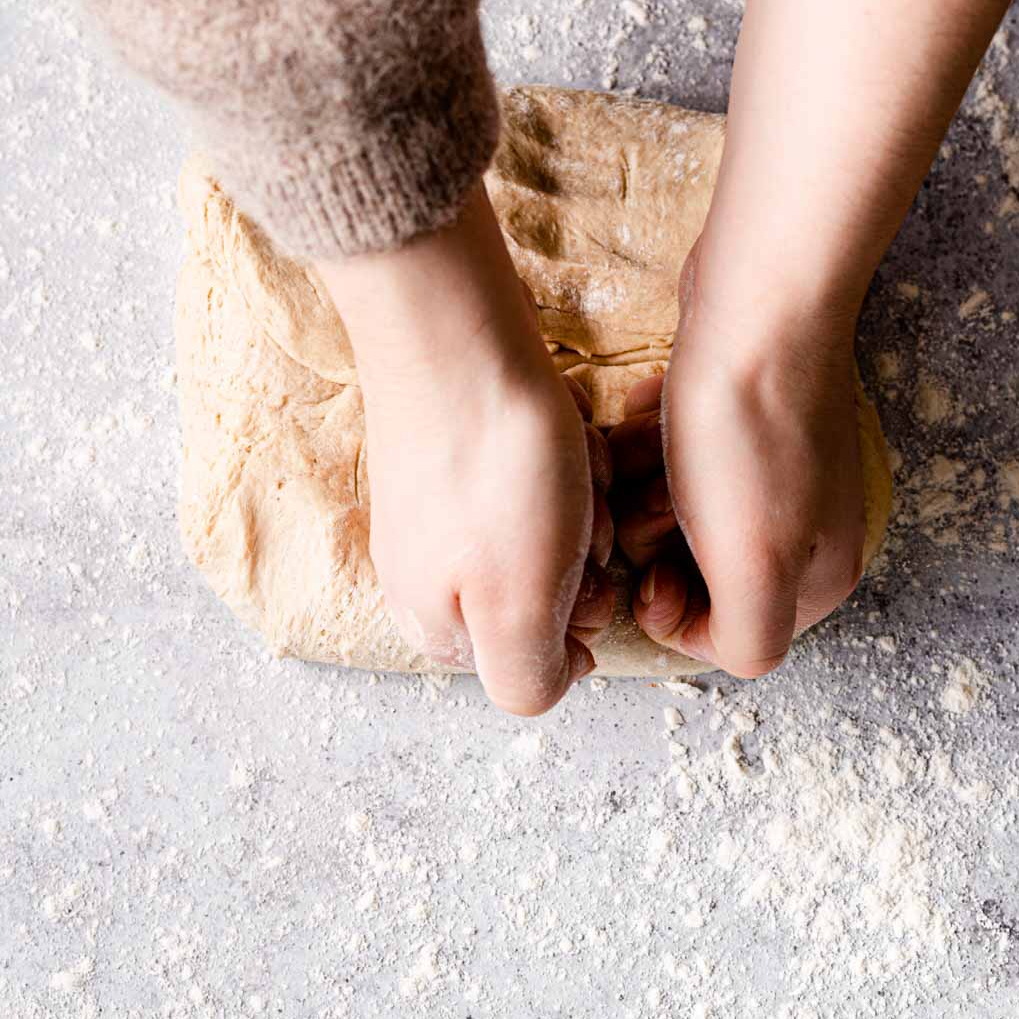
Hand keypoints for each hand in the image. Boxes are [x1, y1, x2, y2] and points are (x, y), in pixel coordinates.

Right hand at [317, 184, 613, 715]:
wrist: (456, 338)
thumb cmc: (493, 472)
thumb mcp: (517, 608)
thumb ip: (526, 677)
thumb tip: (552, 680)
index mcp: (437, 623)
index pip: (537, 658)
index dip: (576, 615)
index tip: (577, 568)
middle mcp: (433, 572)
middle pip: (552, 589)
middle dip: (584, 550)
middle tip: (577, 507)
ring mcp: (446, 507)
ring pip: (557, 527)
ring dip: (584, 496)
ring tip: (572, 460)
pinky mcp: (464, 449)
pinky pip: (540, 471)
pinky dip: (567, 453)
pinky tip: (562, 429)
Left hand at [609, 240, 864, 676]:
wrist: (758, 304)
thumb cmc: (749, 430)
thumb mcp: (754, 561)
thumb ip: (746, 637)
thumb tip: (718, 648)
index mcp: (815, 575)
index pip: (722, 635)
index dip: (667, 609)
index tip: (645, 568)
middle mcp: (801, 526)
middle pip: (691, 571)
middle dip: (650, 537)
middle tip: (647, 496)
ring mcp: (770, 468)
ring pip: (670, 507)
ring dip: (640, 482)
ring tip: (643, 446)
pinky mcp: (737, 419)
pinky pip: (671, 452)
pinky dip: (648, 437)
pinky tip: (645, 411)